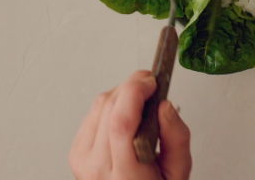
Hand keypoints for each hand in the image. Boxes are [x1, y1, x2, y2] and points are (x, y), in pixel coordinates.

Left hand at [69, 71, 191, 179]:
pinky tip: (126, 112)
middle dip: (133, 86)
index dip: (135, 93)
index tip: (152, 82)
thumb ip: (176, 138)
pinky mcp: (77, 150)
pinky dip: (112, 104)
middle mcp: (97, 167)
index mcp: (126, 176)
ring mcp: (83, 159)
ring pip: (100, 105)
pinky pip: (93, 112)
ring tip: (142, 102)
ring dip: (123, 94)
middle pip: (109, 109)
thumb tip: (165, 106)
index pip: (121, 124)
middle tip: (152, 85)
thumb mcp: (177, 172)